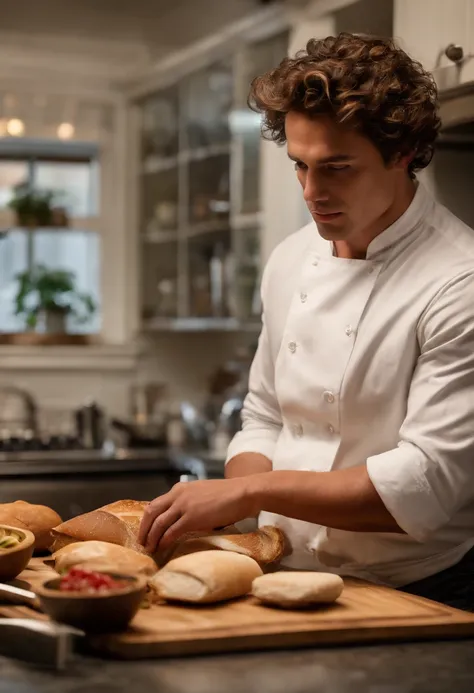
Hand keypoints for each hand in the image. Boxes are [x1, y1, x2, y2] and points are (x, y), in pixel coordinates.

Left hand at [138, 477, 258, 552]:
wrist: (243, 493)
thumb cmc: (229, 495)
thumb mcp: (203, 493)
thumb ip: (191, 502)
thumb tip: (184, 518)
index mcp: (180, 488)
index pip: (156, 503)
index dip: (148, 519)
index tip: (146, 530)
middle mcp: (178, 495)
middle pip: (152, 512)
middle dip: (144, 529)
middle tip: (142, 542)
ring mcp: (184, 506)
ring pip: (158, 523)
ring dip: (152, 538)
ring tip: (150, 549)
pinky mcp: (192, 518)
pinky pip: (171, 531)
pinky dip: (164, 541)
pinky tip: (162, 548)